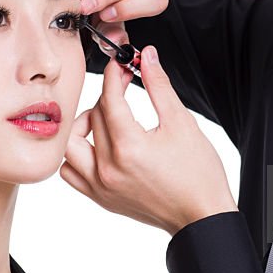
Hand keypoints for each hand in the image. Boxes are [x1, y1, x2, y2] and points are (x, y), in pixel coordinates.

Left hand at [60, 46, 237, 235]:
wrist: (201, 216)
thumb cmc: (198, 174)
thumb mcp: (182, 123)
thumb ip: (159, 86)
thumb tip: (147, 56)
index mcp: (130, 147)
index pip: (109, 98)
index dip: (115, 75)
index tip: (123, 65)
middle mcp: (109, 168)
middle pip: (92, 116)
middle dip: (108, 95)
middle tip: (124, 88)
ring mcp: (101, 185)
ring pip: (71, 144)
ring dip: (84, 125)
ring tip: (107, 120)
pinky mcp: (100, 198)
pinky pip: (70, 172)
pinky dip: (78, 155)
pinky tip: (99, 146)